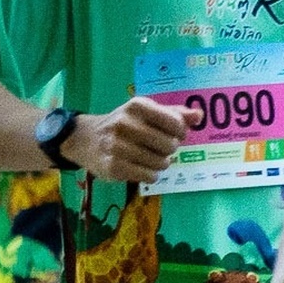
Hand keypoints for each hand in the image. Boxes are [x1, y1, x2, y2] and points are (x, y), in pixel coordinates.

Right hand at [66, 96, 189, 187]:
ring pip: (161, 163)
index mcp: (137, 106)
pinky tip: (140, 167)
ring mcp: (117, 146)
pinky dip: (151, 175)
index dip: (180, 132)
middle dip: (169, 149)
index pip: (176, 123)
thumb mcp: (146, 113)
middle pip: (170, 145)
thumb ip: (174, 114)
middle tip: (158, 147)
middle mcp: (125, 123)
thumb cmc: (124, 124)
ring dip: (160, 163)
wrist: (85, 140)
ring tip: (148, 157)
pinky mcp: (113, 166)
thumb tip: (199, 116)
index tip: (172, 133)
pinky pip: (149, 176)